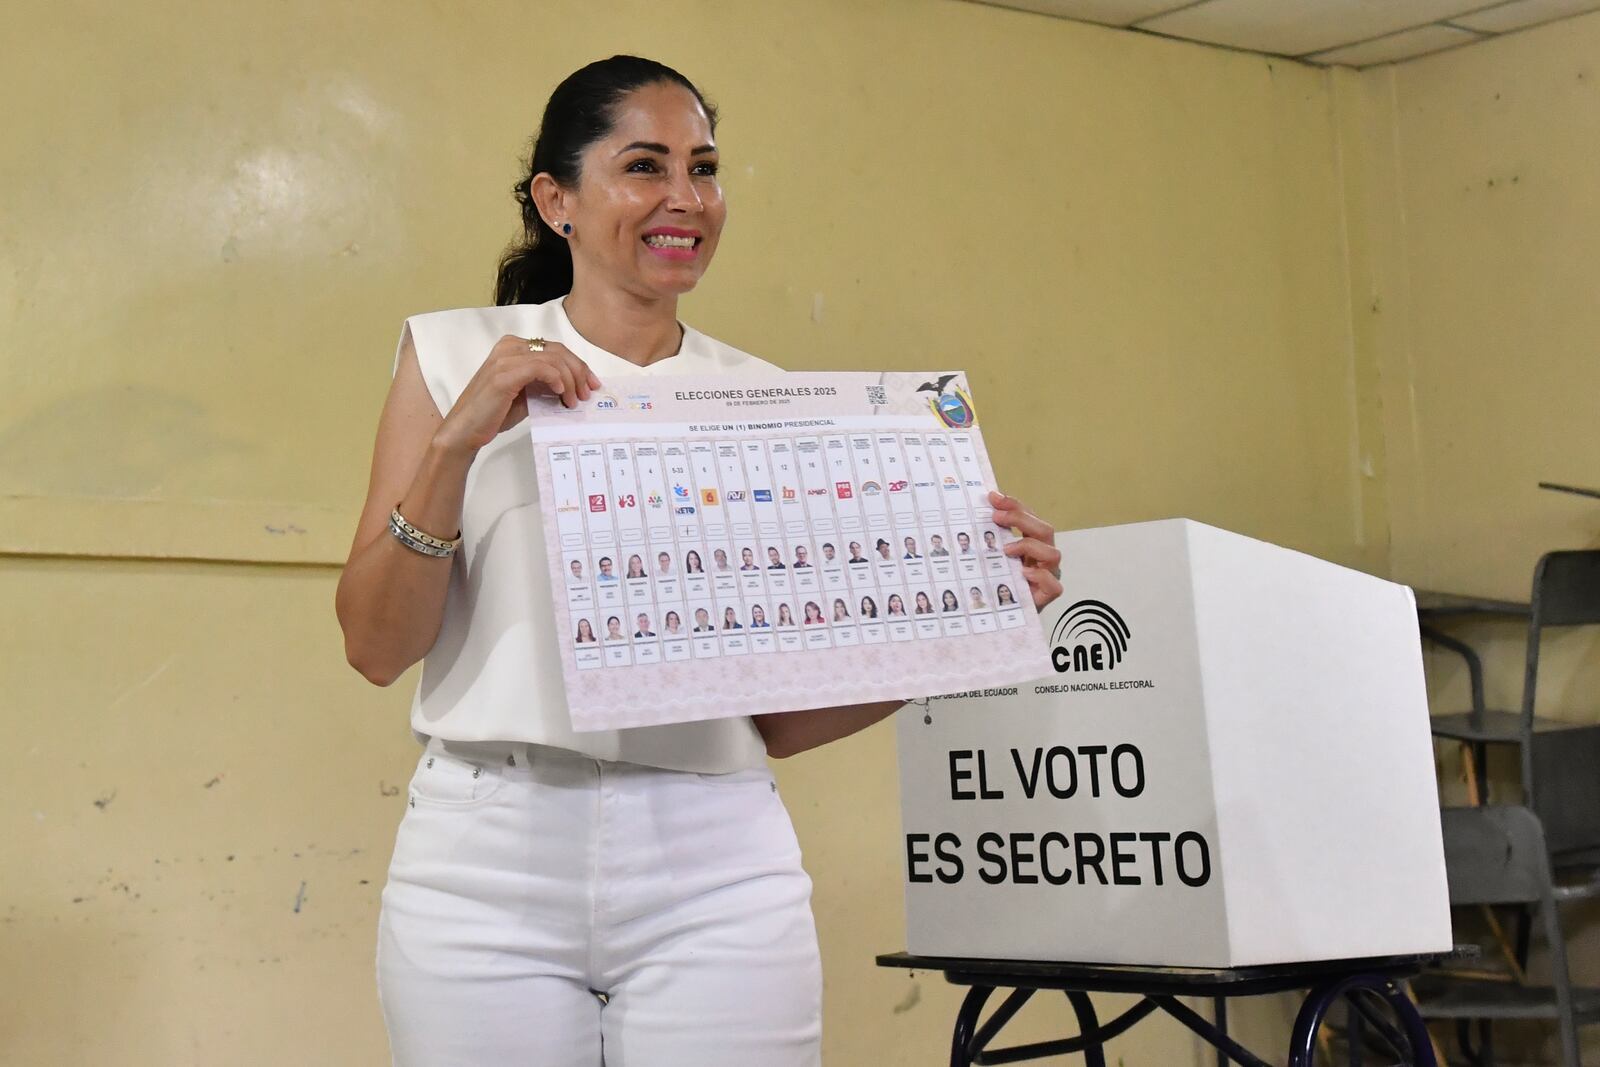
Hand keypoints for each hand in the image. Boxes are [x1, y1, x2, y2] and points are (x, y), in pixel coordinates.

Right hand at [434, 336, 599, 454]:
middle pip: (558, 350)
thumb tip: (573, 385)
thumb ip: (544, 384)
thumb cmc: (493, 413)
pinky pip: (541, 368)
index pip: (554, 349)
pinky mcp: (504, 374)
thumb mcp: (526, 393)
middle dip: (579, 371)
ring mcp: (505, 359)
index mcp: (513, 347)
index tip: (591, 383)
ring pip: (553, 359)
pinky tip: (561, 393)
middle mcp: (509, 346)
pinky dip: (557, 379)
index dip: (577, 364)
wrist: (465, 430)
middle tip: (588, 392)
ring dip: (570, 380)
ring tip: (574, 400)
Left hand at [990, 490, 1062, 610]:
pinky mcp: (1046, 596)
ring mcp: (1047, 576)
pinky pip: (1054, 585)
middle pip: (1045, 530)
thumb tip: (970, 514)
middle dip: (1020, 519)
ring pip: (1053, 553)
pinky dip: (1040, 576)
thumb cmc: (998, 583)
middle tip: (996, 517)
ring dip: (1029, 546)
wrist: (1002, 616)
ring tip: (1006, 550)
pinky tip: (1022, 573)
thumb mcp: (990, 557)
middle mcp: (1042, 557)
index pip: (1030, 517)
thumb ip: (988, 538)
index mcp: (1032, 543)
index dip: (1014, 505)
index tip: (993, 497)